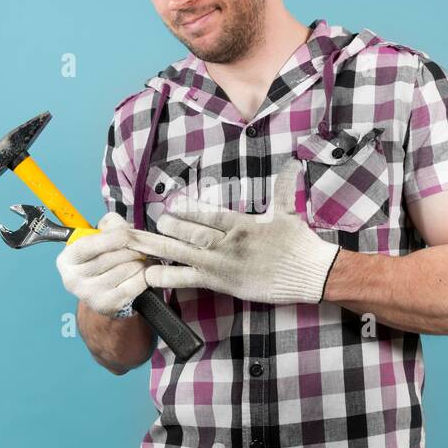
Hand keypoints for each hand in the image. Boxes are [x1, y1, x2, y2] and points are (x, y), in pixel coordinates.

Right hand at [56, 211, 149, 316]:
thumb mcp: (99, 237)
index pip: (92, 244)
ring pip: (127, 269)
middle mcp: (73, 279)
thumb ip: (110, 224)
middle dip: (132, 249)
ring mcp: (89, 295)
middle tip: (140, 248)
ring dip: (139, 262)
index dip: (116, 236)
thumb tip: (123, 227)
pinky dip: (144, 275)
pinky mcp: (107, 306)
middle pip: (113, 257)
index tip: (129, 235)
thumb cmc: (100, 259)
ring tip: (139, 261)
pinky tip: (140, 273)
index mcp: (67, 259)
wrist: (101, 293)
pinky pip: (136, 284)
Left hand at [125, 158, 340, 304]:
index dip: (188, 209)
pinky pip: (191, 279)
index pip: (209, 214)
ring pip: (185, 254)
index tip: (172, 205)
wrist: (312, 274)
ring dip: (159, 248)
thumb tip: (293, 163)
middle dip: (168, 227)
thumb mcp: (288, 213)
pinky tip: (150, 275)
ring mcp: (224, 265)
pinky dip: (169, 277)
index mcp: (242, 223)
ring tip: (136, 244)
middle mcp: (230, 243)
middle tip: (149, 222)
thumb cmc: (299, 243)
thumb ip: (282, 188)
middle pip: (191, 233)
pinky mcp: (224, 283)